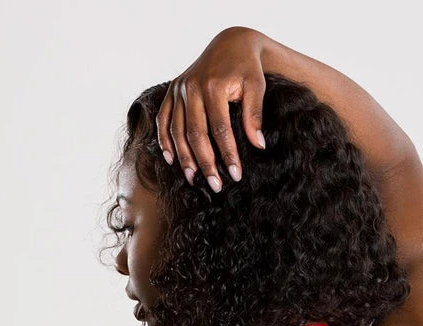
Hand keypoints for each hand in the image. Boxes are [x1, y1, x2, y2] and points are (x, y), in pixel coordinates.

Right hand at [156, 26, 267, 191]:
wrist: (230, 44)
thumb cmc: (246, 68)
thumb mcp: (256, 86)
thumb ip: (254, 114)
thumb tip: (258, 145)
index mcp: (212, 86)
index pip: (220, 129)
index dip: (228, 154)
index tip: (235, 175)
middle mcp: (191, 88)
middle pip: (195, 134)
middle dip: (205, 163)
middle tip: (215, 185)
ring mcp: (178, 90)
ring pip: (177, 131)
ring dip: (184, 158)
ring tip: (194, 179)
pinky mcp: (172, 91)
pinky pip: (164, 120)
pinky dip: (165, 141)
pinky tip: (171, 160)